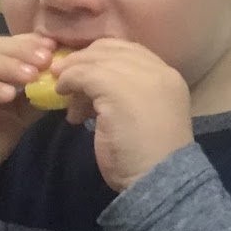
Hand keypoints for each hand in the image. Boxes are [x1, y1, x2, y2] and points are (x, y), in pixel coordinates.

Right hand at [0, 33, 53, 199]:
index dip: (25, 43)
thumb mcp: (17, 116)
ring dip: (5, 67)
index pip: (0, 45)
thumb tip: (60, 80)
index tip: (53, 47)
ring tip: (32, 75)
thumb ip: (33, 96)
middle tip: (46, 59)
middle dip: (19, 51)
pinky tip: (8, 94)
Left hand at [53, 39, 192, 190]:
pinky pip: (85, 74)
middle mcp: (158, 71)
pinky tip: (62, 93)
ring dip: (73, 70)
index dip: (103, 56)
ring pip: (96, 59)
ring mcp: (140, 78)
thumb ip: (127, 95)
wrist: (156, 181)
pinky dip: (69, 80)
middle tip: (66, 76)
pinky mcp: (117, 89)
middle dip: (86, 60)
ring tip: (62, 89)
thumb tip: (90, 87)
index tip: (84, 71)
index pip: (130, 51)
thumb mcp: (142, 116)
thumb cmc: (147, 158)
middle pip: (112, 49)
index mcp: (169, 77)